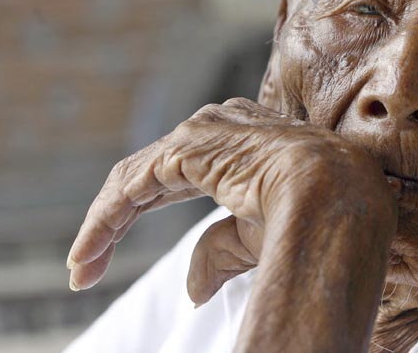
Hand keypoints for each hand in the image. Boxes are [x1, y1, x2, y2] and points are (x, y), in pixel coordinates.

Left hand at [67, 98, 396, 351]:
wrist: (336, 196)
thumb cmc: (312, 216)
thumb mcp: (258, 237)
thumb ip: (219, 250)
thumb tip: (192, 290)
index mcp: (241, 141)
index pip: (178, 174)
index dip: (144, 210)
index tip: (118, 251)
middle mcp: (217, 127)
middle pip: (149, 176)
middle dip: (115, 222)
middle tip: (86, 267)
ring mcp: (200, 132)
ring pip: (134, 180)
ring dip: (103, 227)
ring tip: (81, 270)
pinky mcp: (184, 147)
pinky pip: (132, 187)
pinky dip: (105, 222)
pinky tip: (89, 255)